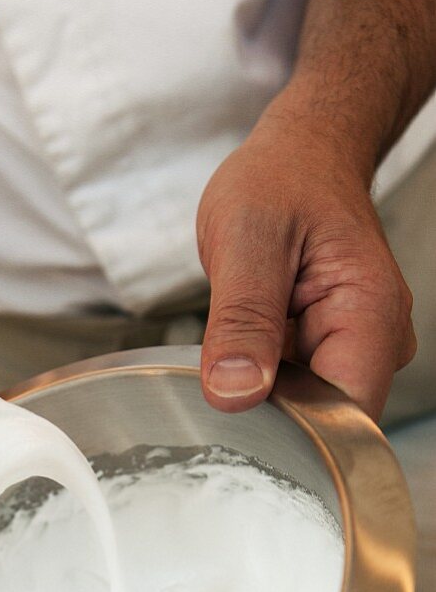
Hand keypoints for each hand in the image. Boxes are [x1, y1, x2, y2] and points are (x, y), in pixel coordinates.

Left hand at [196, 116, 415, 421]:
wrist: (299, 155)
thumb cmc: (281, 180)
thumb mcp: (247, 239)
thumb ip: (242, 320)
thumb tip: (235, 393)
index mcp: (369, 316)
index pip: (344, 417)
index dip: (293, 435)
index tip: (239, 429)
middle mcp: (375, 340)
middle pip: (325, 421)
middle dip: (269, 419)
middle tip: (217, 389)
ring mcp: (354, 348)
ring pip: (306, 408)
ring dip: (262, 400)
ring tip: (228, 359)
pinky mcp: (328, 349)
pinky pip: (294, 388)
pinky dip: (261, 381)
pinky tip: (239, 357)